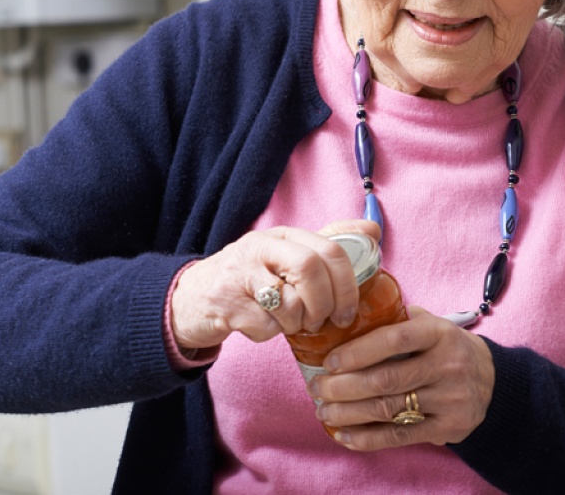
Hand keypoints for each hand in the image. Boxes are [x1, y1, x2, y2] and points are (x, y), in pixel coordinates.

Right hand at [170, 220, 380, 350]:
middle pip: (311, 270)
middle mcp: (260, 248)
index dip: (348, 284)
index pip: (330, 249)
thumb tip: (373, 230)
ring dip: (298, 324)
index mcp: (282, 235)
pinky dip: (271, 334)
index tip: (349, 310)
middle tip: (324, 322)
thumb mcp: (286, 255)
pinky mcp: (226, 304)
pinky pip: (266, 327)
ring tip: (289, 323)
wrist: (191, 299)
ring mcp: (241, 275)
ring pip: (290, 303)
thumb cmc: (250, 278)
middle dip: (325, 304)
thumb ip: (327, 243)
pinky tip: (262, 326)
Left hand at [309, 306, 495, 448]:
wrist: (493, 382)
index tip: (329, 361)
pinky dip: (367, 438)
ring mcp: (449, 399)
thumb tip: (350, 313)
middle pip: (385, 379)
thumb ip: (399, 319)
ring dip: (348, 413)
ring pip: (388, 409)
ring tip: (323, 411)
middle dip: (343, 387)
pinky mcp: (447, 427)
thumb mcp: (434, 325)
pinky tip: (344, 435)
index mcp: (439, 333)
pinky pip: (400, 436)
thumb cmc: (448, 349)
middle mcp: (447, 365)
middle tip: (317, 389)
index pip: (395, 339)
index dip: (358, 351)